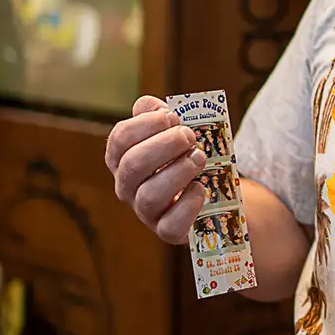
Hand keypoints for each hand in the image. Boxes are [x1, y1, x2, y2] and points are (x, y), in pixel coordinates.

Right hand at [105, 96, 206, 243]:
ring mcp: (146, 211)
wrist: (214, 192)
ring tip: (199, 158)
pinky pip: (169, 225)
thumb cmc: (185, 157)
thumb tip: (146, 104)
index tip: (171, 117)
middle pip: (133, 165)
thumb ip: (159, 115)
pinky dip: (187, 205)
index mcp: (123, 158)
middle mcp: (128, 186)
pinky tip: (200, 188)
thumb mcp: (173, 132)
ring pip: (149, 195)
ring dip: (179, 171)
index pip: (120, 139)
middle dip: (165, 145)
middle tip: (190, 136)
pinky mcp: (167, 231)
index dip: (146, 124)